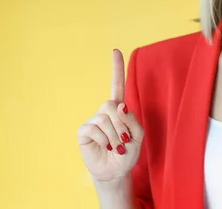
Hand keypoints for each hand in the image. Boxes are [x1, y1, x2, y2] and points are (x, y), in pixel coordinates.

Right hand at [77, 49, 143, 182]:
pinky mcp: (83, 131)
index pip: (117, 85)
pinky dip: (104, 140)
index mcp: (119, 109)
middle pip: (112, 104)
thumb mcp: (138, 136)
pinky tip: (105, 147)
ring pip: (105, 118)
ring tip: (115, 146)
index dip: (116, 68)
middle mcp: (105, 111)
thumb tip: (119, 106)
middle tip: (124, 140)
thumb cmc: (127, 152)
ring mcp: (93, 120)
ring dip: (115, 136)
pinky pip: (95, 129)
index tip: (115, 50)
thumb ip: (132, 120)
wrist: (116, 170)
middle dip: (121, 124)